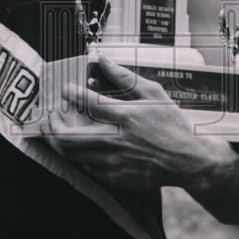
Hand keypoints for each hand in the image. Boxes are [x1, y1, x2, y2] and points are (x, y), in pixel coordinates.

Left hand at [40, 55, 229, 192]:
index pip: (87, 103)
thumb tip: (104, 60)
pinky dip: (77, 155)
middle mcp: (116, 140)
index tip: (65, 89)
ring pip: (72, 155)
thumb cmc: (172, 124)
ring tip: (56, 129)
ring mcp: (114, 162)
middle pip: (68, 137)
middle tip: (50, 115)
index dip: (70, 94)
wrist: (189, 161)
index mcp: (126, 116)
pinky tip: (77, 145)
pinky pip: (85, 167)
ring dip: (58, 141)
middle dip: (52, 125)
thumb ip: (126, 78)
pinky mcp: (115, 177)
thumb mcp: (154, 94)